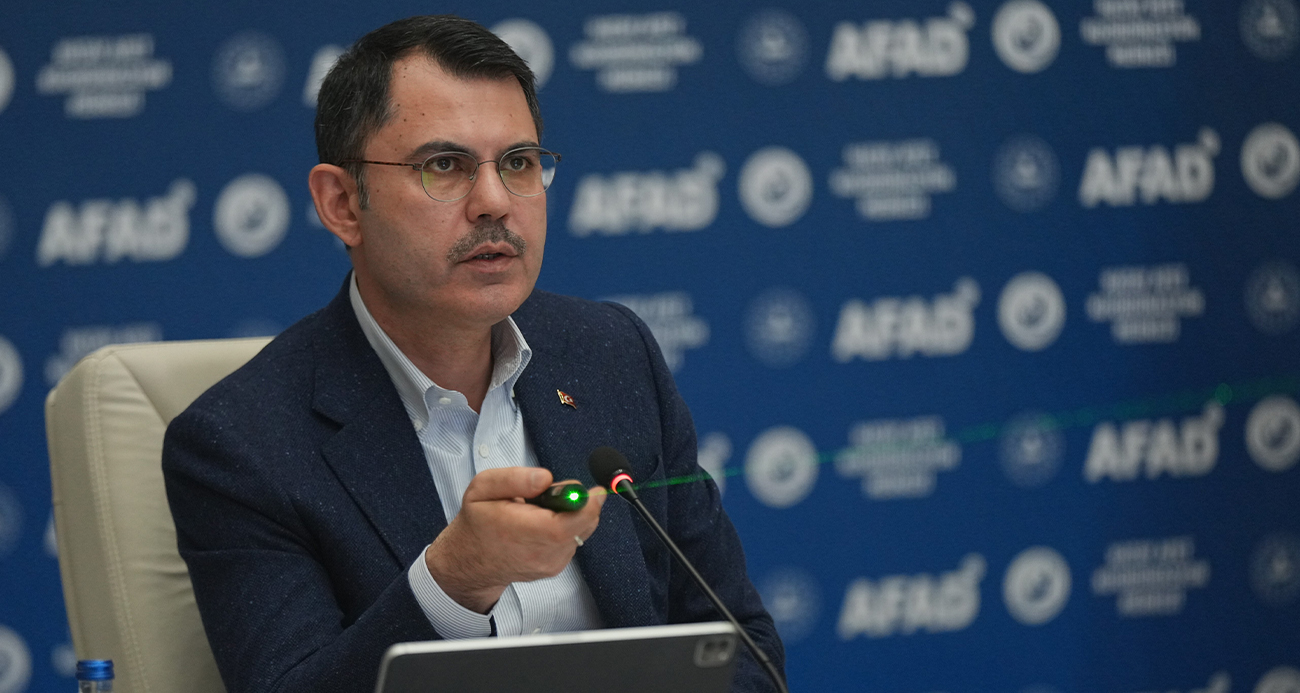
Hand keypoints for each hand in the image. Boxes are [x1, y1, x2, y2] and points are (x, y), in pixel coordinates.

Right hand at [424, 467, 605, 612]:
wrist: (470, 561)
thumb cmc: (477, 522)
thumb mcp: (482, 488)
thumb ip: (514, 478)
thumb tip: (546, 478)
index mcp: (523, 531)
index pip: (570, 522)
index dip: (587, 503)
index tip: (589, 489)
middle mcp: (541, 553)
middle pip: (583, 524)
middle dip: (578, 502)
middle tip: (550, 494)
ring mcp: (551, 564)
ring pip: (581, 530)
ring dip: (570, 515)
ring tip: (539, 512)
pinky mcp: (556, 568)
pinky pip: (574, 540)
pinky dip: (566, 527)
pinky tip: (542, 525)